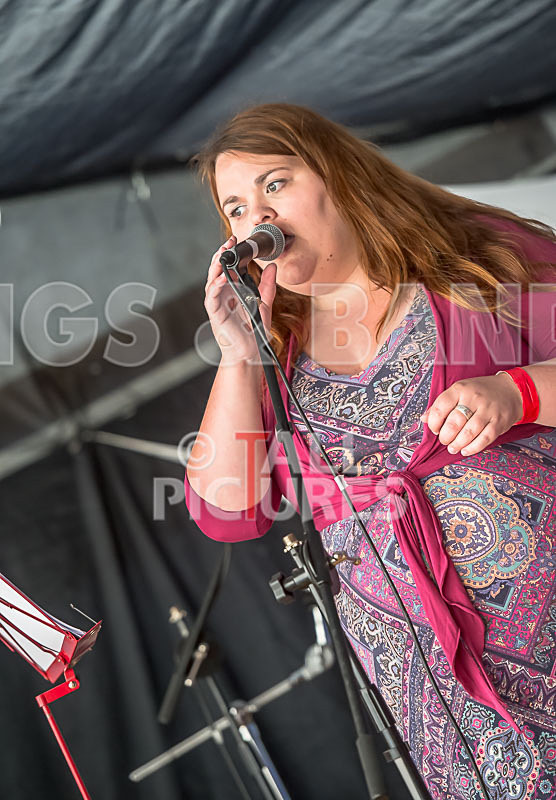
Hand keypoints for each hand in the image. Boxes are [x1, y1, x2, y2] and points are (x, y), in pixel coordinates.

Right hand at [204, 235, 276, 364]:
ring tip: (223, 253)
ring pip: (211, 280)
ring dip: (216, 266)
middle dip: (222, 254)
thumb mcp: (264, 303)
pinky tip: (222, 278)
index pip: (228, 268)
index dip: (230, 254)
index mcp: (232, 291)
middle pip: (217, 270)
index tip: (237, 241)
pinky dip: (216, 286)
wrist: (250, 352)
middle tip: (229, 242)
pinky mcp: (215, 314)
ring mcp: (217, 304)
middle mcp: (223, 295)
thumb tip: (272, 267)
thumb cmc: (254, 331)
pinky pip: (212, 297)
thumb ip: (267, 285)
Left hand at [420, 374, 522, 455]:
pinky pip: (484, 439)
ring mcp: (488, 410)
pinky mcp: (499, 422)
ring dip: (457, 444)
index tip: (435, 429)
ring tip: (452, 448)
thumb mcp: (459, 391)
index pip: (441, 406)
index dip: (434, 422)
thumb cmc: (480, 392)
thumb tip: (423, 419)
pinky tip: (465, 450)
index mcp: (460, 389)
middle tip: (444, 440)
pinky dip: (473, 448)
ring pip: (469, 432)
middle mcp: (474, 398)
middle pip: (454, 422)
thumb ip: (441, 405)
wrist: (512, 391)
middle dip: (445, 436)